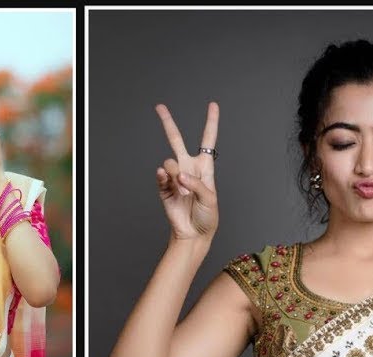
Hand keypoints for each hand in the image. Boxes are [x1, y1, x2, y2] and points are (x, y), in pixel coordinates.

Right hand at [155, 102, 218, 243]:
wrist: (194, 234)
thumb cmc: (207, 217)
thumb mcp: (210, 199)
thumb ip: (197, 185)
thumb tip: (180, 175)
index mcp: (204, 168)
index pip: (207, 140)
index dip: (211, 123)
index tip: (213, 105)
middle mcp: (188, 168)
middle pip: (176, 140)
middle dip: (168, 123)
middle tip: (159, 107)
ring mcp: (174, 177)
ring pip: (169, 162)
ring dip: (175, 175)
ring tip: (182, 190)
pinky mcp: (164, 188)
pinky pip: (160, 176)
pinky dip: (163, 178)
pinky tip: (166, 179)